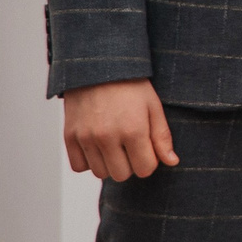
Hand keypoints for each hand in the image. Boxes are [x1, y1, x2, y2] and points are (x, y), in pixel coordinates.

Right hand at [63, 78, 177, 180]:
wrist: (98, 66)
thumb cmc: (131, 85)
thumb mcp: (153, 106)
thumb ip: (162, 137)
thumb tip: (172, 162)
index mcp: (133, 129)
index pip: (145, 169)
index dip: (149, 161)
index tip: (147, 149)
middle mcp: (107, 137)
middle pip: (122, 175)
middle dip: (130, 164)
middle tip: (131, 146)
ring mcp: (86, 138)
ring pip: (100, 173)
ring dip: (110, 164)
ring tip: (115, 144)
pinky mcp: (69, 136)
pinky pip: (79, 166)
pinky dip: (89, 161)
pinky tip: (97, 146)